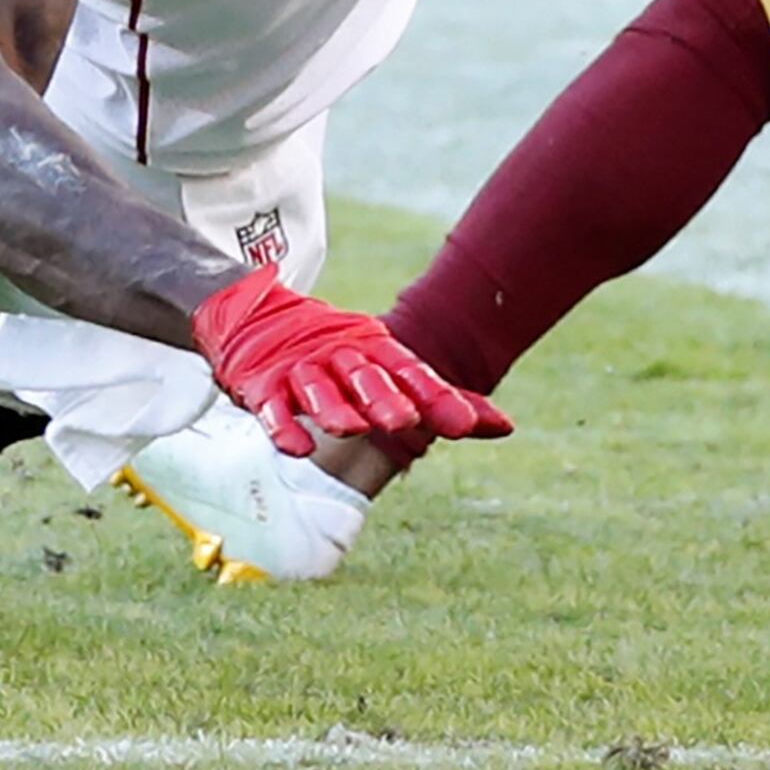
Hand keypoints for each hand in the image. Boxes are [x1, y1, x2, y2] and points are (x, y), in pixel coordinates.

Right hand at [191, 269, 511, 458]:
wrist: (262, 321)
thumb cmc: (343, 358)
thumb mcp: (391, 373)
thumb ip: (443, 402)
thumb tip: (507, 427)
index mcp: (377, 350)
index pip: (409, 371)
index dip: (435, 395)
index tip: (463, 424)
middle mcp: (341, 355)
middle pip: (365, 375)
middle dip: (384, 398)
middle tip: (406, 421)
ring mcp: (301, 370)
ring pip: (318, 388)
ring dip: (334, 408)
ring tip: (351, 428)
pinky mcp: (264, 386)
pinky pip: (273, 407)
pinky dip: (283, 426)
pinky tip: (298, 448)